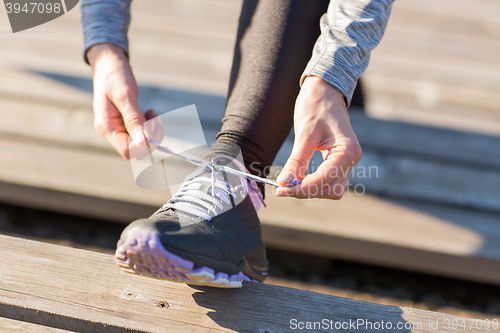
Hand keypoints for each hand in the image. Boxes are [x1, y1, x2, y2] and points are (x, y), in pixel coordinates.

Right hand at [87, 43, 155, 158]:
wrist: (108, 63)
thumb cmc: (114, 76)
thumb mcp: (125, 96)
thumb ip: (133, 119)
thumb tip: (143, 142)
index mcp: (106, 127)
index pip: (128, 151)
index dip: (144, 144)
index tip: (153, 126)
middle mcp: (111, 132)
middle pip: (136, 150)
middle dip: (151, 137)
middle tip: (155, 117)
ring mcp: (118, 129)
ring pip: (140, 143)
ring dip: (152, 131)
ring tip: (153, 113)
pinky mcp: (125, 124)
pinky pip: (140, 133)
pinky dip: (149, 126)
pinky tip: (150, 113)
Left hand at [276, 76, 361, 198]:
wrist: (325, 90)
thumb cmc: (316, 106)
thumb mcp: (304, 134)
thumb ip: (296, 161)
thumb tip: (284, 183)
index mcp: (347, 151)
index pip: (324, 179)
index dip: (302, 188)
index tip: (282, 189)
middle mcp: (352, 159)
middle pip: (330, 190)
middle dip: (307, 191)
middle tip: (282, 187)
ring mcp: (347, 161)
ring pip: (331, 189)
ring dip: (310, 190)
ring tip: (288, 183)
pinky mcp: (339, 161)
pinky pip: (329, 181)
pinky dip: (313, 183)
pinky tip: (297, 178)